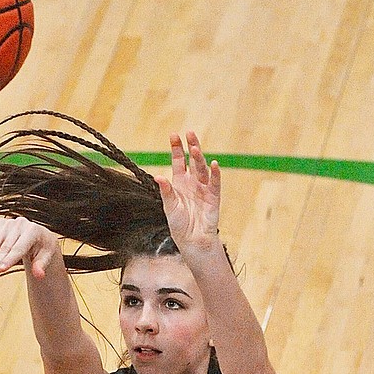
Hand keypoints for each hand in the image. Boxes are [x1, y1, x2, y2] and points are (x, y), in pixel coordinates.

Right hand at [0, 216, 60, 280]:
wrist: (40, 235)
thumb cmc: (43, 248)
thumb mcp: (47, 256)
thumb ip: (42, 265)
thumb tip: (39, 275)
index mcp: (32, 230)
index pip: (18, 248)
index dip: (9, 260)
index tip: (0, 270)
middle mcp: (19, 224)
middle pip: (4, 247)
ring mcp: (7, 224)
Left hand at [155, 130, 220, 251]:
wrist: (192, 241)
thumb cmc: (179, 225)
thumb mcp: (169, 206)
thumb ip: (166, 191)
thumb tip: (158, 176)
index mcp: (180, 184)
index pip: (179, 162)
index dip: (177, 149)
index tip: (174, 135)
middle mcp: (192, 183)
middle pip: (192, 161)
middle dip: (191, 146)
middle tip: (189, 133)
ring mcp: (204, 189)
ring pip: (202, 169)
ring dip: (199, 158)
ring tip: (195, 148)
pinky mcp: (213, 198)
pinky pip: (215, 183)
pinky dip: (215, 174)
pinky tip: (214, 164)